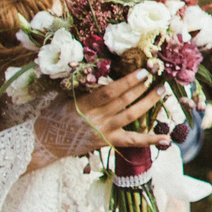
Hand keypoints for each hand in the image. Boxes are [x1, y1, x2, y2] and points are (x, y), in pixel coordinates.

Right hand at [30, 71, 170, 167]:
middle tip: (156, 75)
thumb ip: (85, 87)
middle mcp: (96, 119)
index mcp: (84, 105)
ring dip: (148, 103)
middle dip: (141, 88)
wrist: (46, 142)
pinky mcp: (108, 142)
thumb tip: (102, 69)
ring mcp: (104, 132)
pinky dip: (150, 140)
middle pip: (123, 102)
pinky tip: (166, 138)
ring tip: (161, 91)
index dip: (127, 82)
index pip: (109, 92)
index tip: (142, 71)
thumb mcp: (66, 97)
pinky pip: (132, 141)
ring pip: (131, 116)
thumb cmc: (55, 115)